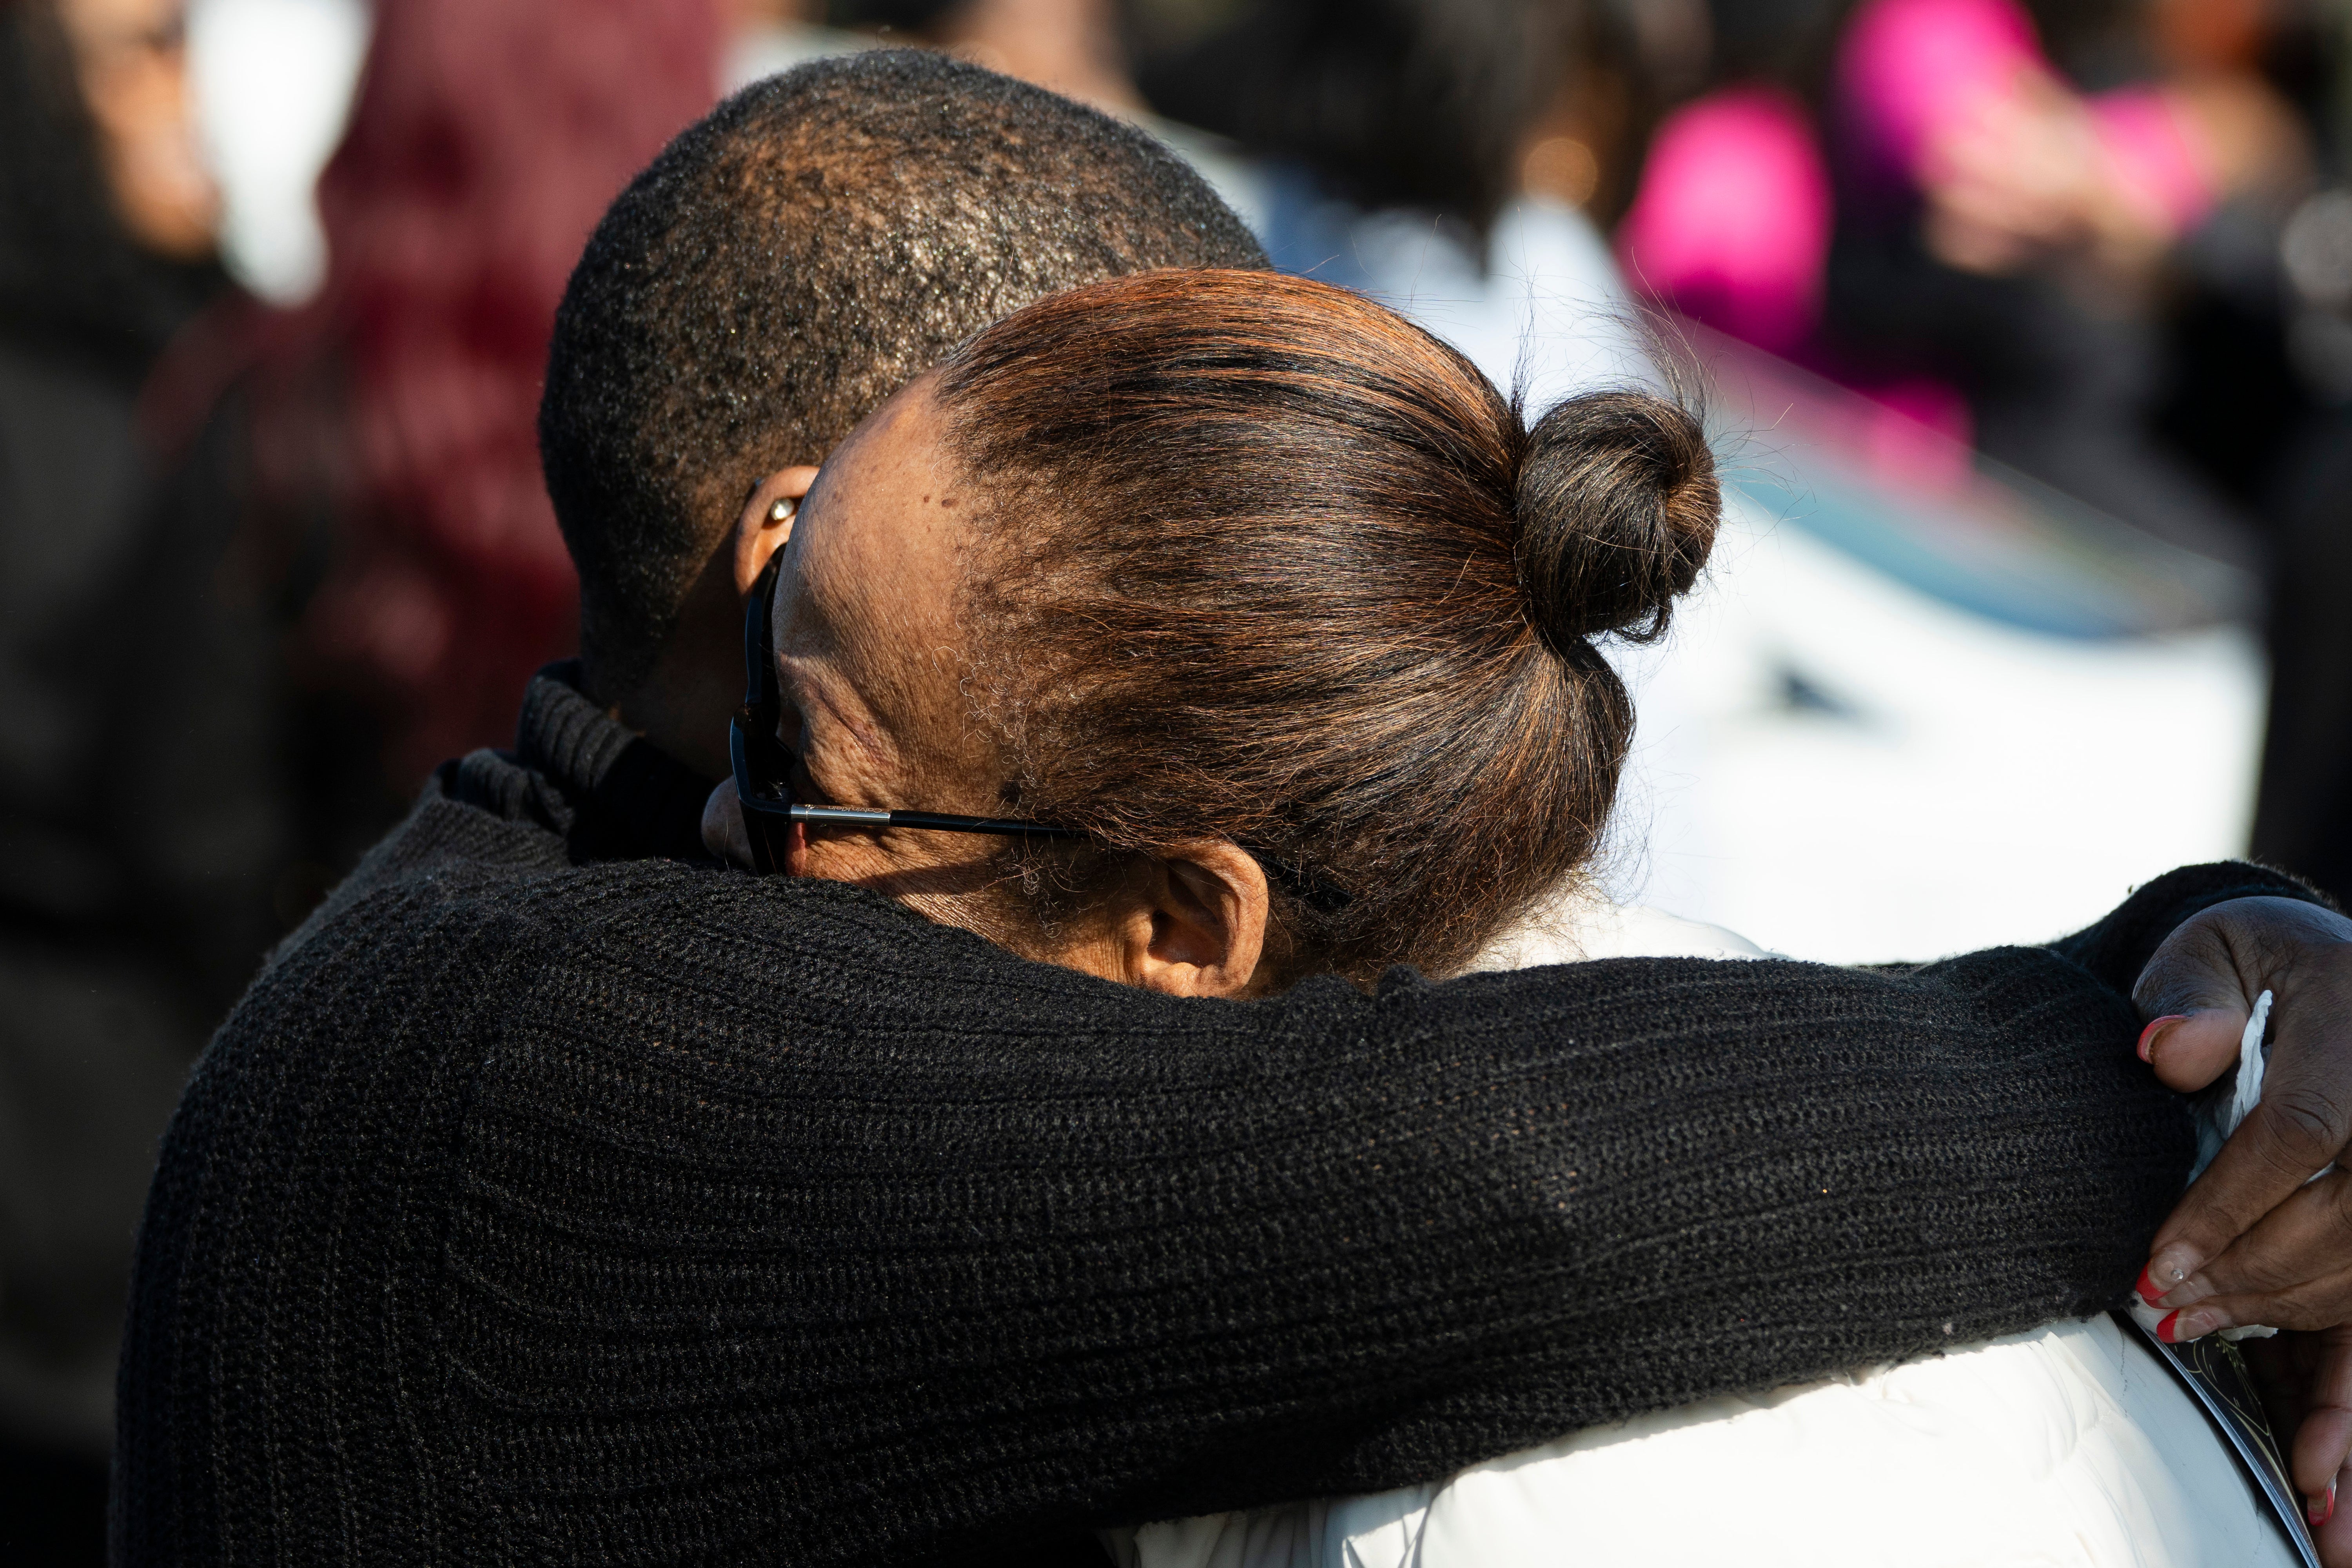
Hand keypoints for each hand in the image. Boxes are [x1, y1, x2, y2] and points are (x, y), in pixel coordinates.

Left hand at [2133, 895, 2351, 1536]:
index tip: (2157, 1263)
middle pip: (2341, 1217)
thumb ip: (2187, 993)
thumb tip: (2168, 1051)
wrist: (2321, 967)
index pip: (2300, 1135)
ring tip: (2189, 1323)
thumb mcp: (2214, 948)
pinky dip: (2338, 1355)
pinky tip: (2294, 1407)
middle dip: (2246, 1274)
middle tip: (2161, 1306)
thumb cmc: (2253, 962)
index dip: (2226, 1208)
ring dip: (2281, 1309)